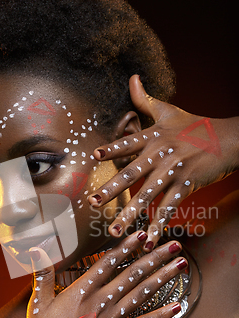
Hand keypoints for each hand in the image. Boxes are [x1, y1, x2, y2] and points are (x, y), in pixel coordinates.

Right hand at [24, 231, 184, 317]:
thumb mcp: (38, 304)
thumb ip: (42, 275)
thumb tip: (35, 248)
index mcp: (83, 290)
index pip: (109, 262)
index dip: (127, 246)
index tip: (142, 234)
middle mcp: (102, 301)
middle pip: (133, 273)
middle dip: (155, 256)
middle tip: (173, 244)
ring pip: (143, 293)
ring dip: (163, 277)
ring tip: (180, 265)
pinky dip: (161, 316)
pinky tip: (177, 306)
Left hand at [88, 74, 238, 250]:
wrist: (227, 139)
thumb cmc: (194, 125)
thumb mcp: (169, 110)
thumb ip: (145, 99)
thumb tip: (132, 77)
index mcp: (153, 136)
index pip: (129, 142)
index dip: (112, 148)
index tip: (94, 156)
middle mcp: (160, 153)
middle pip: (132, 173)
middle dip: (111, 189)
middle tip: (93, 203)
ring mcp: (174, 171)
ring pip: (148, 195)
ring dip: (130, 213)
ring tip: (114, 229)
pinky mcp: (187, 185)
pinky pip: (169, 208)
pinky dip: (159, 224)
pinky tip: (148, 240)